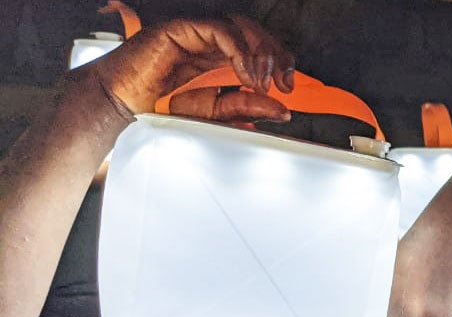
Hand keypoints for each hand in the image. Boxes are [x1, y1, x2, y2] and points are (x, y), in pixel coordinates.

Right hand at [89, 16, 292, 120]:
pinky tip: (245, 75)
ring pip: (241, 26)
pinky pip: (219, 30)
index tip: (287, 88)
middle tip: (283, 82)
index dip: (280, 63)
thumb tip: (283, 110)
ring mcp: (196, 33)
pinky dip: (239, 51)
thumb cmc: (160, 106)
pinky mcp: (180, 29)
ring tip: (262, 81)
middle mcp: (211, 42)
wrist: (122, 105)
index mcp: (221, 58)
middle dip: (276, 55)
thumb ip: (246, 108)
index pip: (259, 49)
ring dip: (260, 51)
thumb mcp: (215, 113)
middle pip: (256, 33)